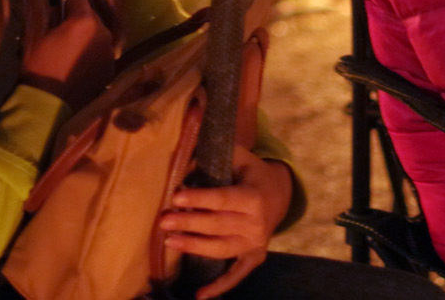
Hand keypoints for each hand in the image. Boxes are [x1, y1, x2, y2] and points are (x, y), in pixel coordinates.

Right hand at [22, 0, 111, 107]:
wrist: (48, 103)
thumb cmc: (39, 64)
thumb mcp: (39, 33)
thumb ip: (53, 16)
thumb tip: (58, 9)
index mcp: (85, 21)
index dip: (65, 4)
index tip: (56, 12)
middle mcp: (103, 34)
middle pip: (91, 18)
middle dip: (78, 22)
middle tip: (62, 34)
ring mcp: (109, 54)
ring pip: (98, 36)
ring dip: (87, 39)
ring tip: (71, 53)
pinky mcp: (110, 71)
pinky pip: (101, 54)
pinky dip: (92, 55)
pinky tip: (78, 67)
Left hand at [162, 147, 293, 298]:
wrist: (281, 194)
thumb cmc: (253, 173)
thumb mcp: (240, 157)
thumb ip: (214, 158)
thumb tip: (183, 165)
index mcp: (254, 198)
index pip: (223, 199)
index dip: (200, 198)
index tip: (176, 197)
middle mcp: (256, 224)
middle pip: (218, 225)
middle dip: (189, 223)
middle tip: (164, 221)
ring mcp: (256, 244)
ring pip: (221, 249)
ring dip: (194, 246)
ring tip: (170, 242)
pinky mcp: (254, 257)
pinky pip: (236, 275)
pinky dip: (219, 286)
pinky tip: (200, 295)